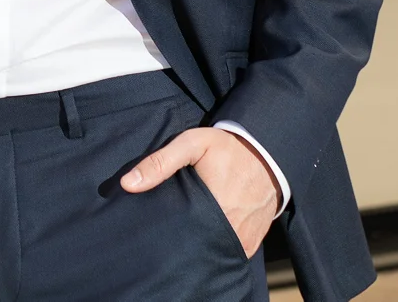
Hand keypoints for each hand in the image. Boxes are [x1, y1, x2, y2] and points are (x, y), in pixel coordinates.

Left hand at [120, 127, 279, 258]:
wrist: (269, 155)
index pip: (177, 231)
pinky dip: (216, 247)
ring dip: (198, 244)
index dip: (163, 229)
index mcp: (212, 208)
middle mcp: (229, 231)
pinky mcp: (250, 245)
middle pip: (193, 244)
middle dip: (178, 238)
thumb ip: (160, 162)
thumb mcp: (192, 144)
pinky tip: (204, 236)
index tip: (152, 224)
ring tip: (185, 231)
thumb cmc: (228, 149)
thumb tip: (128, 184)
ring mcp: (241, 241)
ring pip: (210, 251)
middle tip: (167, 226)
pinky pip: (228, 253)